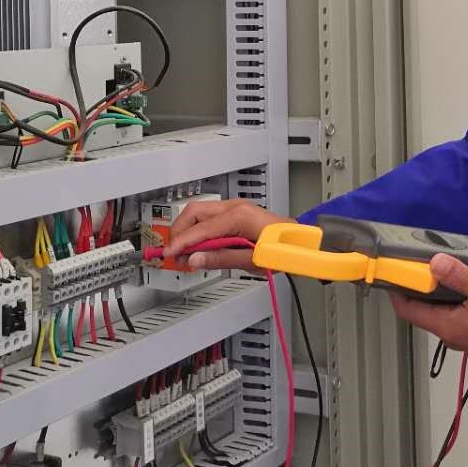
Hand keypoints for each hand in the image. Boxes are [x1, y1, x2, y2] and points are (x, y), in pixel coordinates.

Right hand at [162, 198, 288, 270]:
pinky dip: (199, 231)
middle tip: (174, 254)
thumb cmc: (282, 248)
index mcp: (239, 215)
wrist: (299, 241)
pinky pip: (210, 218)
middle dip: (179, 232)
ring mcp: (235, 207)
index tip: (168, 254)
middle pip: (194, 212)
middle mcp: (235, 206)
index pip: (200, 228)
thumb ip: (221, 259)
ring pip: (199, 213)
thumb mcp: (251, 260)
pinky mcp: (236, 213)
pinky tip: (199, 247)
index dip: (181, 242)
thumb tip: (195, 259)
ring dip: (188, 231)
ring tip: (186, 254)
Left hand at [388, 254, 467, 365]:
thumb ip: (459, 276)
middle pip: (423, 311)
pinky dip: (453, 297)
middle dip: (417, 288)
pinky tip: (465, 282)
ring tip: (440, 267)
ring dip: (437, 291)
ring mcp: (466, 335)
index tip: (394, 272)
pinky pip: (456, 313)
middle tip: (418, 263)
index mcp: (448, 327)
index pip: (408, 312)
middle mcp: (453, 335)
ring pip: (441, 311)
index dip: (398, 291)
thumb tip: (434, 264)